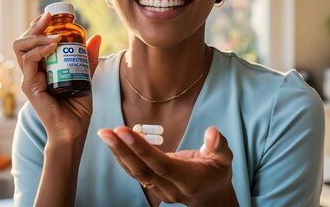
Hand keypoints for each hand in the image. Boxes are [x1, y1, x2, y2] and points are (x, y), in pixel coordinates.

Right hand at [13, 13, 100, 143]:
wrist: (73, 131)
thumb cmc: (77, 108)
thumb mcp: (85, 77)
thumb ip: (87, 59)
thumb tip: (95, 37)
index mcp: (41, 69)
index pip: (31, 42)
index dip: (38, 26)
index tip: (53, 16)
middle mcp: (31, 72)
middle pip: (22, 41)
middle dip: (35, 26)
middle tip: (50, 17)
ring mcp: (29, 79)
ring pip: (21, 48)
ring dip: (37, 35)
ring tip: (56, 34)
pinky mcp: (31, 87)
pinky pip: (29, 62)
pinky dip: (40, 50)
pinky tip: (53, 45)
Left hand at [96, 126, 237, 205]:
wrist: (211, 198)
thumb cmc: (217, 174)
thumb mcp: (224, 159)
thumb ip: (219, 145)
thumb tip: (212, 132)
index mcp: (189, 179)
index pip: (162, 165)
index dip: (142, 150)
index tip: (125, 132)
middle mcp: (171, 188)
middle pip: (143, 171)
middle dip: (123, 150)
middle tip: (106, 132)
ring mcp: (160, 191)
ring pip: (135, 173)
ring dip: (118, 153)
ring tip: (104, 134)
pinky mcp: (153, 187)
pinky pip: (135, 173)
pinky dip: (123, 157)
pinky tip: (112, 142)